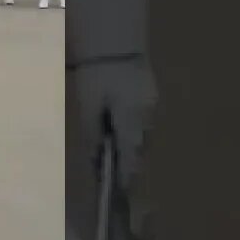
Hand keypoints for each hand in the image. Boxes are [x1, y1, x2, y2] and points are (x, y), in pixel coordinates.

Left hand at [72, 58, 156, 190]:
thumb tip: (98, 162)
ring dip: (133, 152)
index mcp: (131, 121)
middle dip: (131, 170)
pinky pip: (143, 125)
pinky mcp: (150, 98)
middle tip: (121, 188)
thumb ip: (93, 136)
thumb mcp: (88, 106)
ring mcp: (152, 107)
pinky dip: (134, 135)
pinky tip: (123, 138)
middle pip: (140, 152)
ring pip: (144, 139)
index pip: (131, 159)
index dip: (126, 180)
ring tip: (120, 168)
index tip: (122, 199)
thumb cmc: (96, 74)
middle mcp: (147, 118)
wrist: (114, 40)